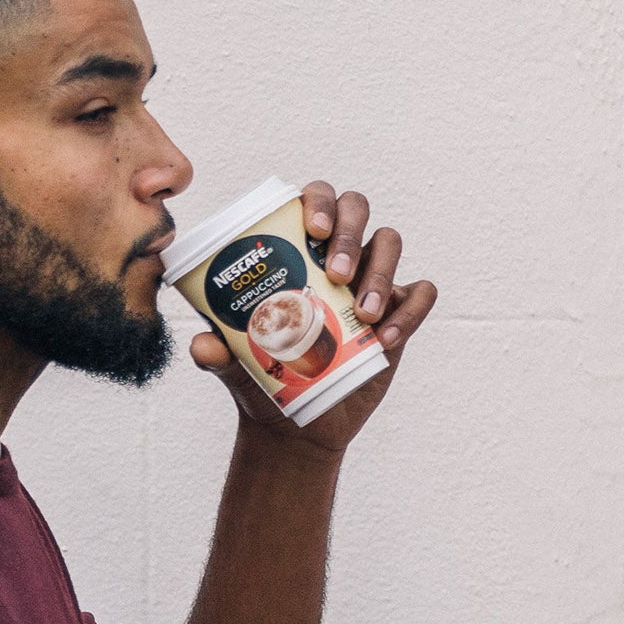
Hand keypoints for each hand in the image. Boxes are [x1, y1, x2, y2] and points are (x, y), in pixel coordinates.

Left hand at [188, 180, 436, 457]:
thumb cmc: (266, 378)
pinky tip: (386, 340)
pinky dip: (410, 311)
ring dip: (381, 272)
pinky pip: (421, 294)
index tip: (314, 230)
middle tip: (337, 274)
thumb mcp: (236, 366)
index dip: (320, 202)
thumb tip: (203, 344)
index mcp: (298, 247)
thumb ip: (216, 354)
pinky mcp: (401, 312)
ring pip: (390, 243)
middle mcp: (338, 253)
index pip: (315, 200)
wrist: (300, 423)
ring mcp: (372, 279)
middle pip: (357, 209)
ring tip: (364, 314)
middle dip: (351, 233)